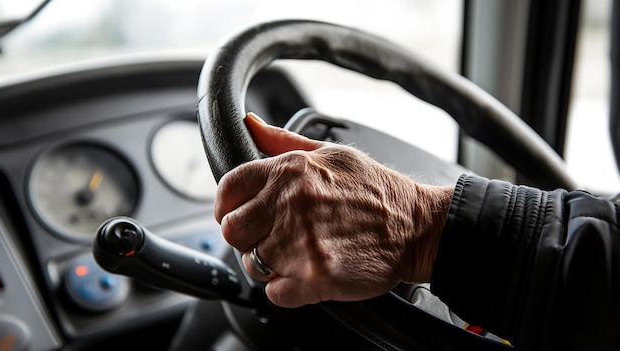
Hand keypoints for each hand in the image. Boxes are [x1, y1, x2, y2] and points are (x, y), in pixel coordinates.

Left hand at [214, 112, 452, 307]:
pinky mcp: (316, 277)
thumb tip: (250, 123)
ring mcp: (301, 243)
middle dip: (247, 238)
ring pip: (253, 264)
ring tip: (297, 255)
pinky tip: (307, 274)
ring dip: (270, 265)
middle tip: (269, 238)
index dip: (228, 206)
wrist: (417, 226)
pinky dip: (287, 289)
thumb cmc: (375, 191)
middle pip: (233, 231)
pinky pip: (275, 293)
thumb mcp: (331, 153)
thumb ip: (283, 141)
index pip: (229, 188)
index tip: (238, 214)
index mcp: (290, 171)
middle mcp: (290, 204)